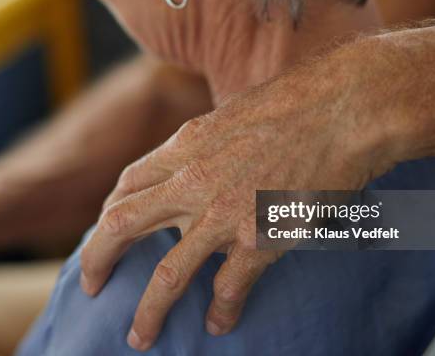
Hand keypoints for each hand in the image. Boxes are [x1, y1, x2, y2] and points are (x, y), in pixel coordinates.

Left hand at [80, 41, 397, 350]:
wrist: (342, 108)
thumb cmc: (294, 102)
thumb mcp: (230, 114)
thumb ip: (205, 145)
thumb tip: (194, 164)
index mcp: (184, 146)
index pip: (127, 185)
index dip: (111, 213)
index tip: (109, 231)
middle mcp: (193, 182)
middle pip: (120, 226)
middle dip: (97, 260)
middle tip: (92, 285)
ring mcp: (224, 214)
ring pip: (166, 275)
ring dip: (148, 311)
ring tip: (140, 336)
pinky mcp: (261, 239)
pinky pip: (229, 288)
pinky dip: (222, 311)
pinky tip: (218, 324)